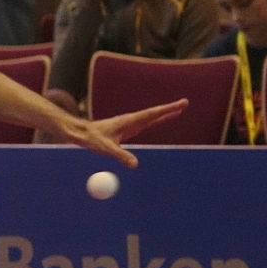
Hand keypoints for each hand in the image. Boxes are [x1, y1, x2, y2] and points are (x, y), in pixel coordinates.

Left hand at [62, 98, 188, 167]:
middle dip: (170, 108)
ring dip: (165, 113)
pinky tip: (160, 119)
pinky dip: (156, 119)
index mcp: (129, 121)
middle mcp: (131, 120)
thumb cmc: (92, 138)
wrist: (81, 132)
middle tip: (185, 103)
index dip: (168, 109)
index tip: (181, 104)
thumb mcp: (106, 149)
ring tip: (178, 110)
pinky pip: (146, 123)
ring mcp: (130, 124)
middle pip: (155, 113)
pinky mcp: (127, 129)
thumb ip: (121, 156)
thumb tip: (135, 164)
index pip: (153, 114)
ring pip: (152, 117)